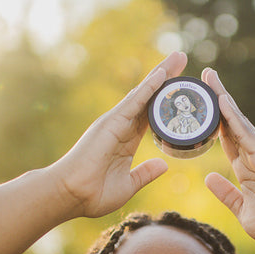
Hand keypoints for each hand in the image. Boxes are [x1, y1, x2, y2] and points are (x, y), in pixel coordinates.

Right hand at [49, 52, 186, 217]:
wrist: (71, 196)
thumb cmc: (92, 194)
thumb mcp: (128, 185)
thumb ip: (144, 174)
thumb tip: (163, 165)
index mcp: (127, 140)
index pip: (152, 114)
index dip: (167, 100)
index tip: (183, 89)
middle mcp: (122, 126)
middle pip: (149, 97)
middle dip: (166, 78)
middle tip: (182, 58)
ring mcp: (116, 122)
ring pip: (143, 93)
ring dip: (161, 74)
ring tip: (179, 57)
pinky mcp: (111, 123)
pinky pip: (134, 101)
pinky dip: (149, 88)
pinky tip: (162, 75)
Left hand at [202, 68, 254, 250]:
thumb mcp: (242, 209)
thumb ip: (227, 193)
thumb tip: (210, 178)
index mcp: (247, 168)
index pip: (226, 139)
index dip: (212, 122)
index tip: (198, 107)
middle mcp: (254, 156)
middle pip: (230, 122)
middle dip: (216, 101)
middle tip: (203, 78)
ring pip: (238, 121)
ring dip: (222, 99)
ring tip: (209, 77)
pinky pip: (246, 133)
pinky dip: (233, 116)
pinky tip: (222, 100)